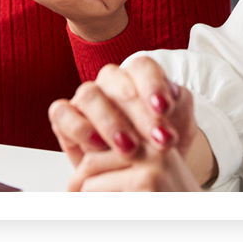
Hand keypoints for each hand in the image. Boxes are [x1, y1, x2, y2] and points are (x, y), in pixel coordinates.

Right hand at [48, 59, 215, 187]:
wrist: (141, 175)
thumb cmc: (159, 145)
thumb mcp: (179, 126)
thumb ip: (181, 105)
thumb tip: (174, 93)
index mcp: (137, 76)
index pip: (141, 66)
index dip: (152, 85)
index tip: (164, 110)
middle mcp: (109, 83)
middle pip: (115, 81)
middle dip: (137, 112)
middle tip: (156, 140)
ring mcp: (85, 99)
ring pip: (89, 94)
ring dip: (110, 122)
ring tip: (129, 148)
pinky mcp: (64, 118)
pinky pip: (61, 112)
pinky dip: (78, 128)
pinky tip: (98, 147)